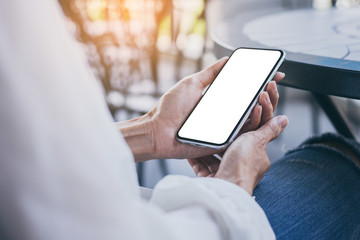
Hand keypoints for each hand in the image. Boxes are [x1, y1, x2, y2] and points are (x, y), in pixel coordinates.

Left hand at [148, 58, 283, 159]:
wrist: (158, 130)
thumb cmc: (170, 108)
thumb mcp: (192, 84)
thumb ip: (210, 74)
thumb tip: (226, 60)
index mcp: (219, 101)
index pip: (245, 92)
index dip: (260, 83)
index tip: (273, 73)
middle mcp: (224, 114)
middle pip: (253, 105)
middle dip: (268, 93)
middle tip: (272, 81)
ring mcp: (225, 127)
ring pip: (252, 118)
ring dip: (263, 105)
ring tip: (266, 91)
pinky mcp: (223, 140)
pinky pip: (242, 131)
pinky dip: (252, 119)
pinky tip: (255, 107)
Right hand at [188, 116, 287, 194]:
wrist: (227, 186)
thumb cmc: (243, 165)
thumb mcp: (258, 140)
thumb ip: (268, 129)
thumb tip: (284, 119)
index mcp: (256, 157)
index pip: (249, 140)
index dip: (241, 129)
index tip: (231, 120)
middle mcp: (242, 167)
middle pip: (229, 149)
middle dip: (219, 140)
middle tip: (210, 127)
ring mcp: (227, 174)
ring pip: (214, 158)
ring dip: (206, 149)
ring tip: (197, 136)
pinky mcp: (214, 180)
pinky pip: (203, 168)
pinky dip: (196, 159)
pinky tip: (190, 150)